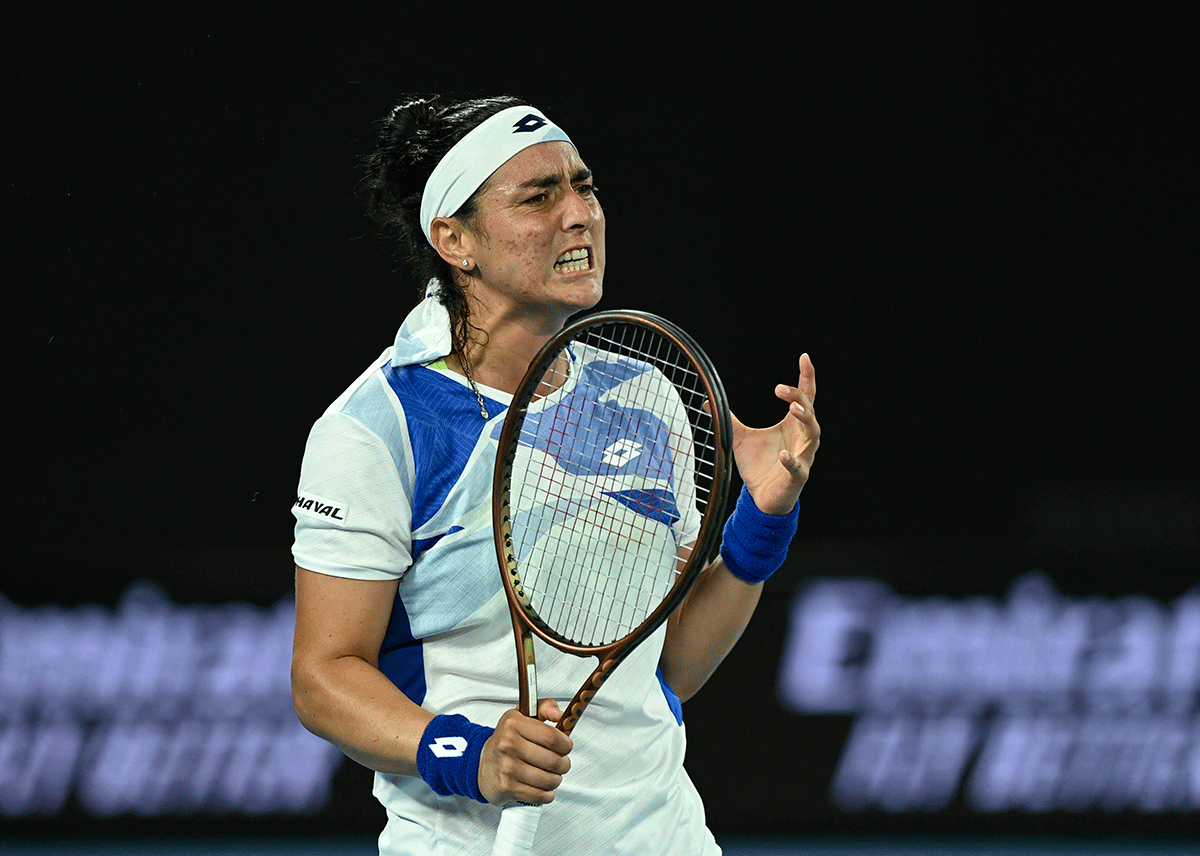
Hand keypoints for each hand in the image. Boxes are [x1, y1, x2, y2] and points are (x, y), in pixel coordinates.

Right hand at [478, 699, 572, 804]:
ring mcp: (507, 768)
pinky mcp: (506, 788)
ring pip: (549, 780)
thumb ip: (546, 707)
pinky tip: (542, 786)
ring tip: (551, 774)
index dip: (566, 744)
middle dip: (564, 764)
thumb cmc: (506, 739)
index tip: (566, 746)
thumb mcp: (523, 714)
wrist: (482, 761)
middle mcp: (508, 745)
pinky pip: (539, 795)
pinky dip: (547, 794)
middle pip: (553, 761)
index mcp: (514, 724)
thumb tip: (561, 715)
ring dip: (556, 779)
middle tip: (561, 762)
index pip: (552, 737)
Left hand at [730, 354, 819, 515]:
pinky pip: (798, 467)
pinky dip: (792, 461)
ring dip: (805, 420)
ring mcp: (803, 457)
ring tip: (793, 409)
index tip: (804, 358)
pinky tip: (783, 454)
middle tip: (781, 390)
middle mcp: (802, 438)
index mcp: (792, 425)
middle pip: (809, 411)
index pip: (805, 397)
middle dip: (798, 398)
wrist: (761, 498)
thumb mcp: (740, 438)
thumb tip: (709, 402)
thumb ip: (729, 419)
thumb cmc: (758, 466)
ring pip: (813, 434)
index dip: (806, 377)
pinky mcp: (797, 476)